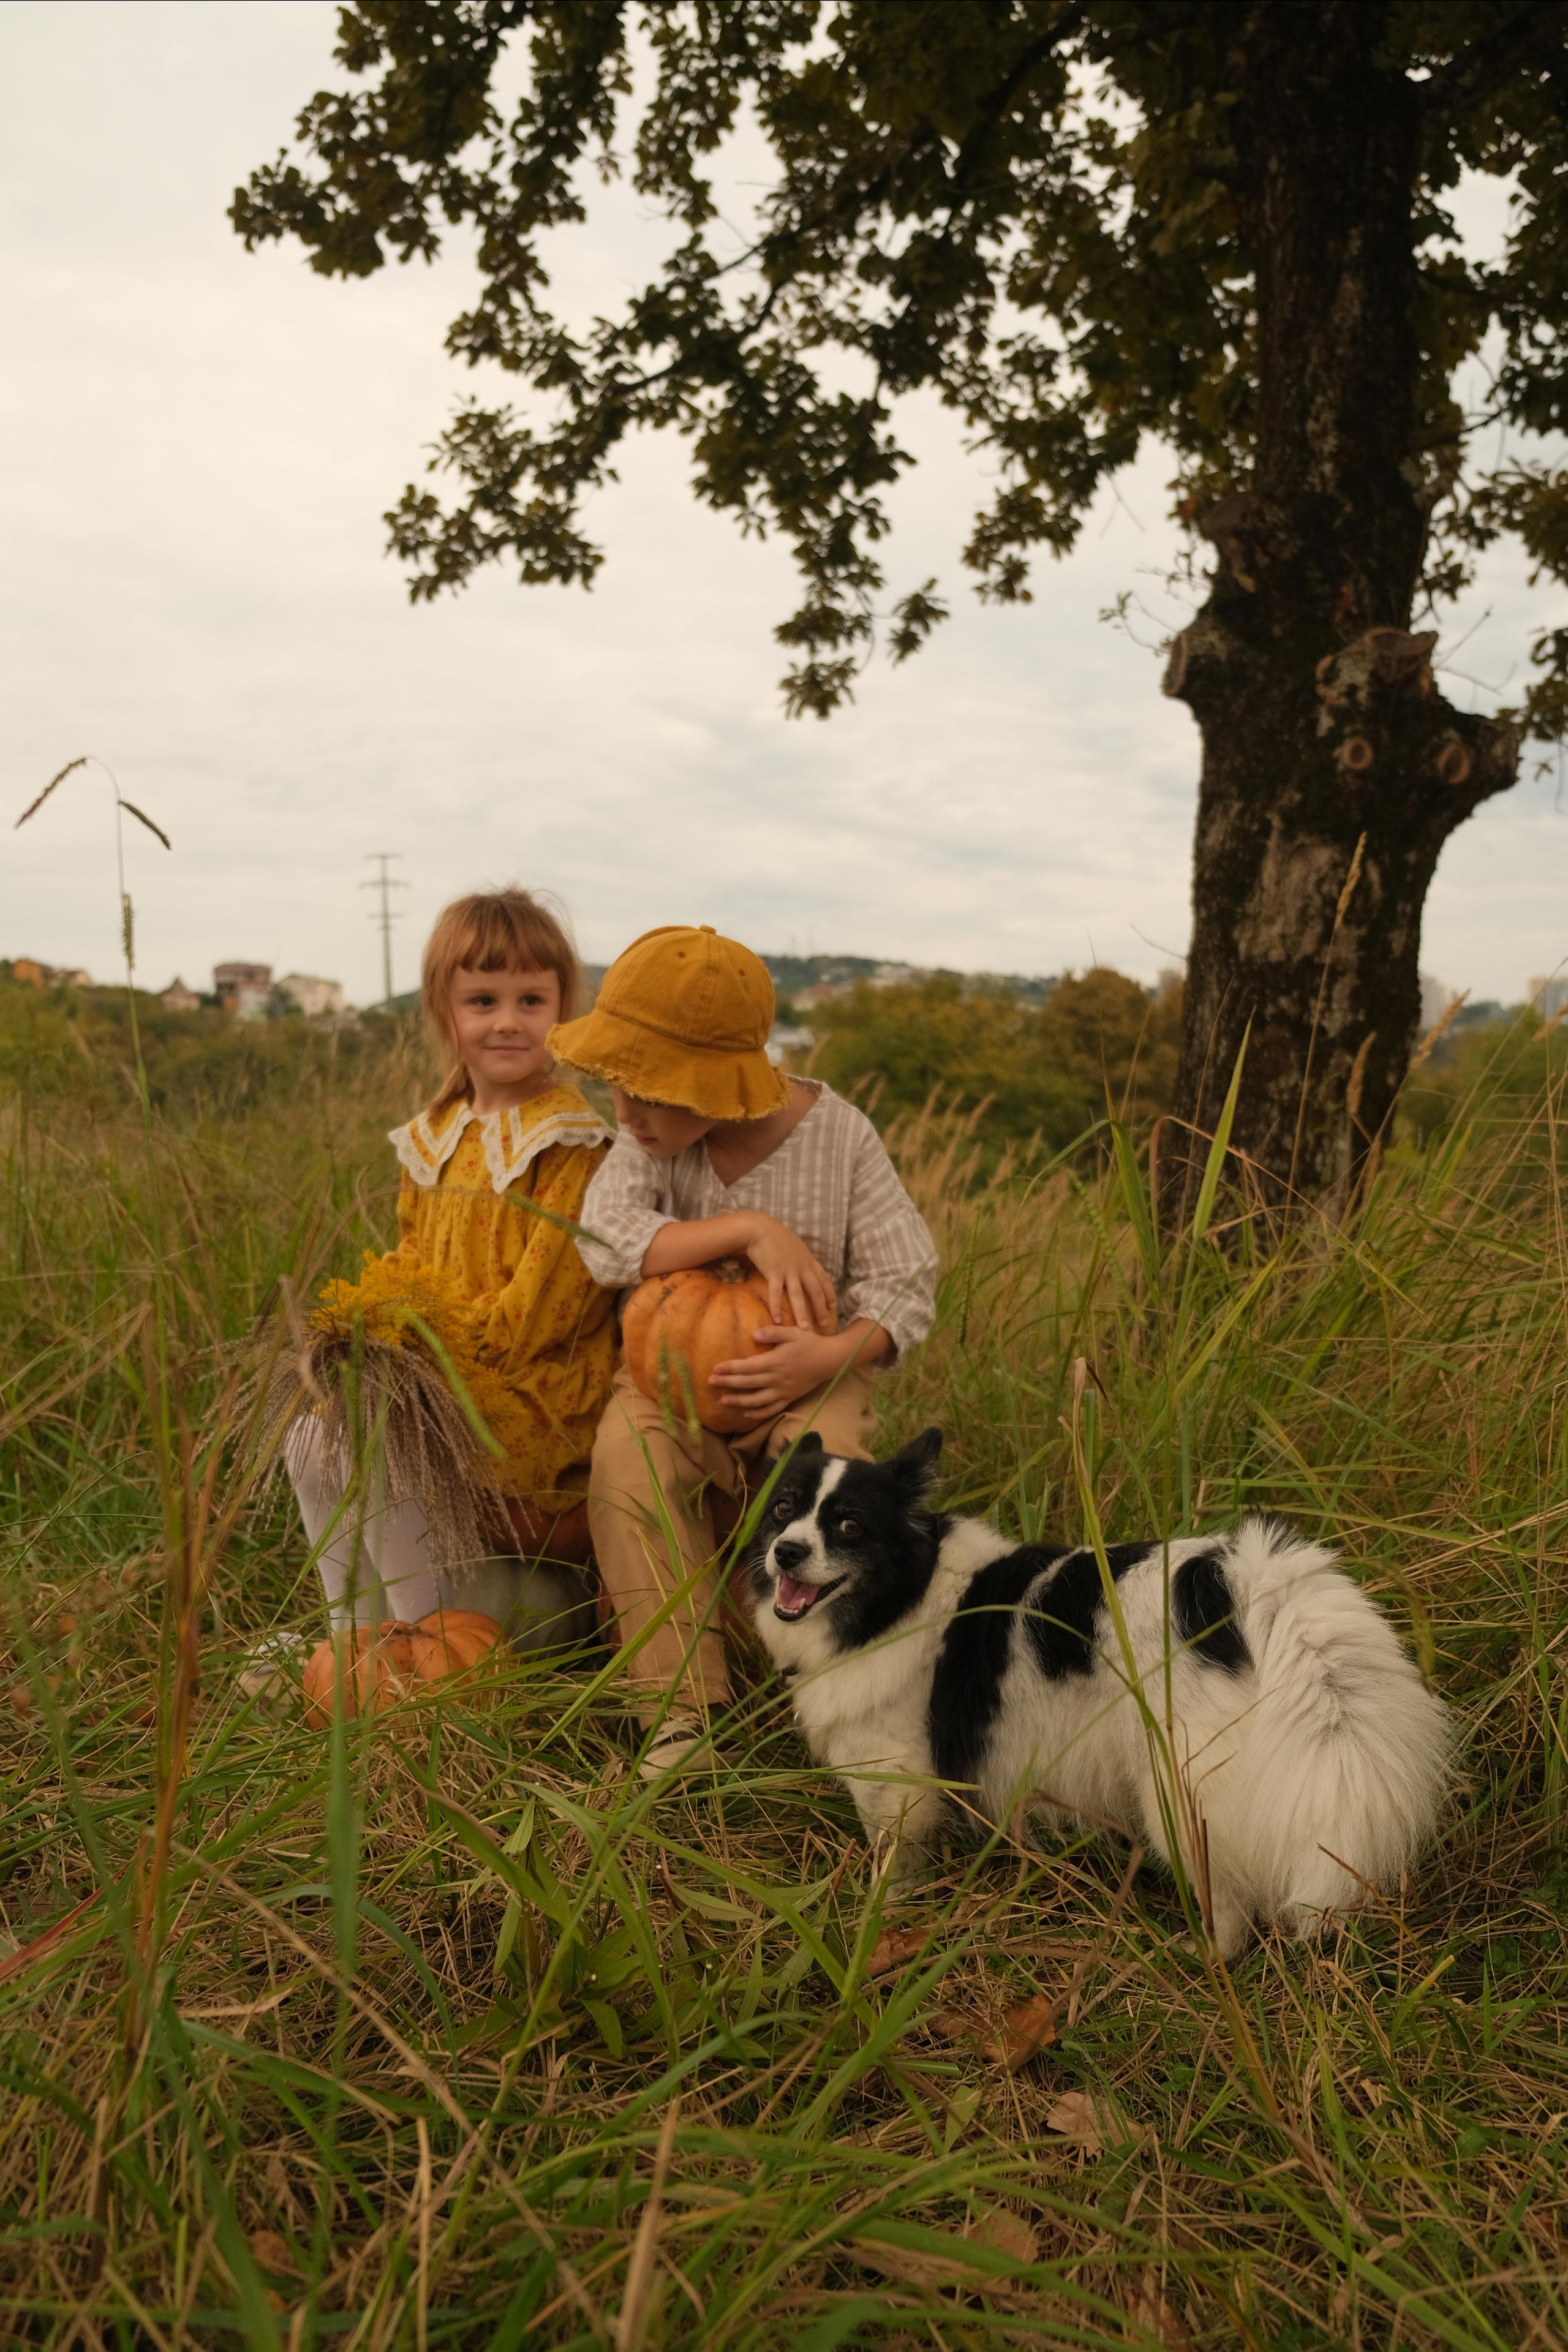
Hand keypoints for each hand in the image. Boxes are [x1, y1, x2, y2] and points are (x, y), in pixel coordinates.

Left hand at [708, 1325, 845, 1422]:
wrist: (829, 1360)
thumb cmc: (809, 1343)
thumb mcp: (793, 1332)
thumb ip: (773, 1333)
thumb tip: (754, 1334)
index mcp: (775, 1361)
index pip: (747, 1366)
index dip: (729, 1368)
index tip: (715, 1368)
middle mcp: (776, 1378)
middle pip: (747, 1383)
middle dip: (727, 1383)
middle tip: (710, 1382)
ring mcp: (782, 1391)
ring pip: (756, 1400)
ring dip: (738, 1401)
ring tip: (723, 1401)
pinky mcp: (789, 1398)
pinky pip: (771, 1409)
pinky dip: (758, 1413)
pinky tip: (746, 1413)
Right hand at [741, 1217, 836, 1333]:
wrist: (759, 1228)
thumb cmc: (775, 1235)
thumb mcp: (795, 1244)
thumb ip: (800, 1257)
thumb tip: (803, 1265)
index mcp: (808, 1260)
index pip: (823, 1279)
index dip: (829, 1294)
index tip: (833, 1307)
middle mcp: (801, 1266)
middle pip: (815, 1291)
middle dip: (820, 1308)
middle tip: (823, 1324)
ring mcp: (788, 1270)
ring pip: (798, 1295)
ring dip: (802, 1313)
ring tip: (805, 1329)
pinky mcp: (773, 1272)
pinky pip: (776, 1293)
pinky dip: (776, 1307)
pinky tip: (778, 1320)